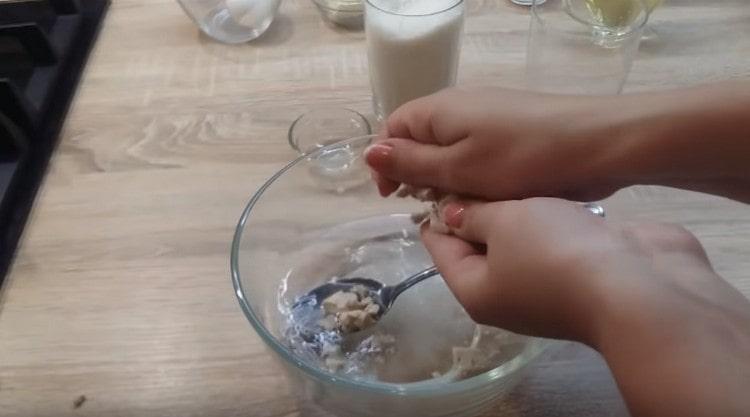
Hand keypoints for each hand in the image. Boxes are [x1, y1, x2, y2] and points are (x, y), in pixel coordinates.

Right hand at [366, 87, 623, 200]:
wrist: (597, 145)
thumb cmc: (521, 158)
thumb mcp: (458, 168)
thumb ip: (412, 162)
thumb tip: (370, 152)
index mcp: (440, 109)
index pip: (393, 128)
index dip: (387, 163)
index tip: (395, 198)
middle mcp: (460, 106)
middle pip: (420, 139)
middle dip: (417, 174)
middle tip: (429, 207)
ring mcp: (490, 117)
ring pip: (450, 150)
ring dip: (445, 179)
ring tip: (458, 207)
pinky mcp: (513, 131)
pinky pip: (477, 153)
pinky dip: (472, 176)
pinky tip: (485, 197)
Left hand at [424, 197, 749, 416]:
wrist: (638, 285)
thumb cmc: (554, 252)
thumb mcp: (503, 223)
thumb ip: (473, 214)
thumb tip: (449, 214)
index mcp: (475, 291)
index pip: (440, 249)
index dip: (434, 212)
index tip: (433, 176)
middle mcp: (507, 295)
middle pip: (479, 245)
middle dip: (475, 208)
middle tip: (471, 162)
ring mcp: (547, 285)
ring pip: (518, 241)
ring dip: (514, 211)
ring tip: (506, 169)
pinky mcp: (582, 271)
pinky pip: (552, 240)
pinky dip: (547, 218)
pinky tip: (546, 190)